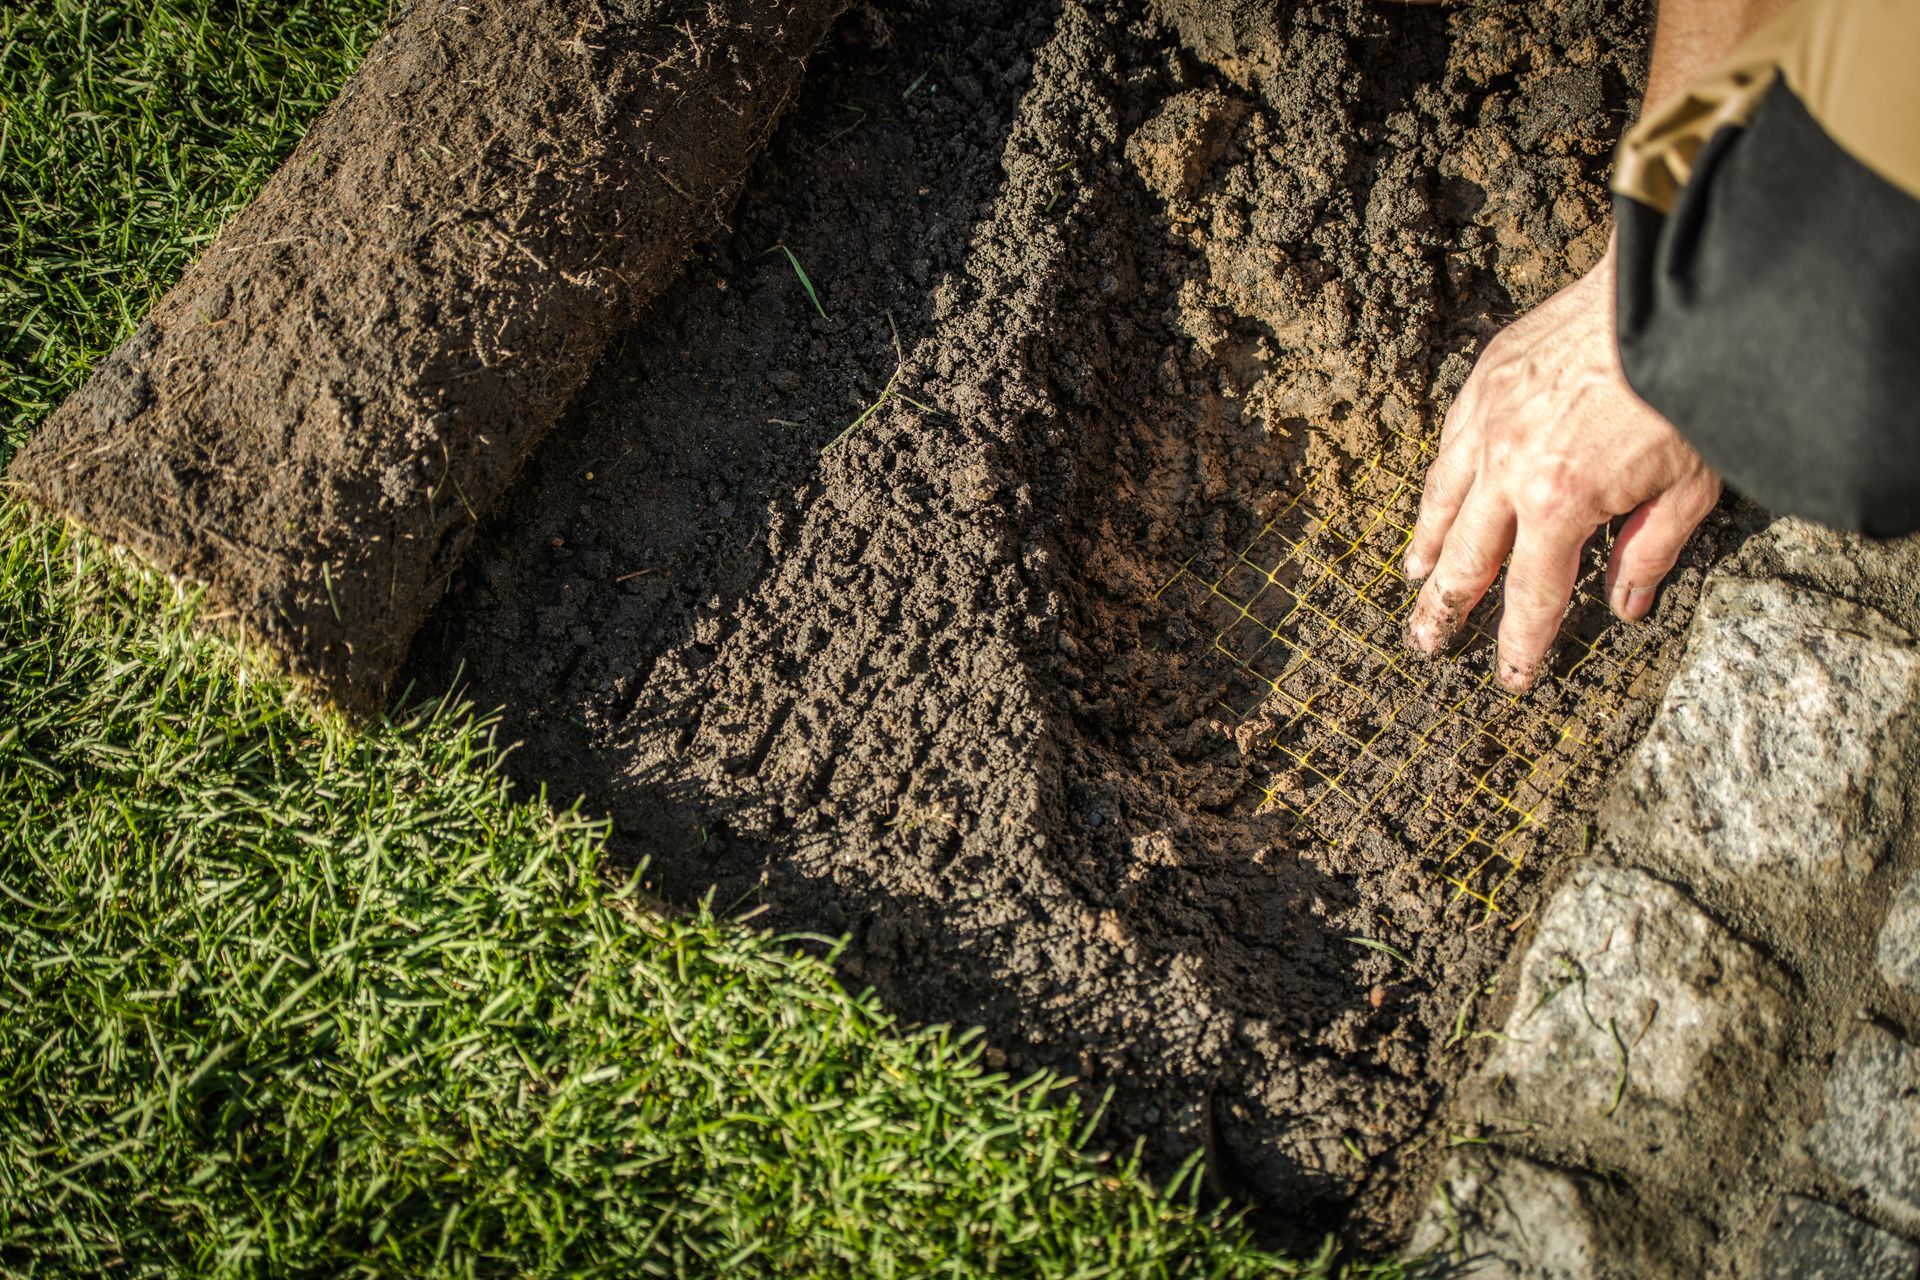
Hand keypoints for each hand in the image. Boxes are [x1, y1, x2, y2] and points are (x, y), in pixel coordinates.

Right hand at [1403, 249, 1719, 690]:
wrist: (1664, 291)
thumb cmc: (1686, 386)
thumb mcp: (1690, 487)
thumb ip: (1650, 553)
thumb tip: (1624, 608)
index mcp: (1559, 505)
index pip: (1530, 596)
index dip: (1519, 645)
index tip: (1510, 679)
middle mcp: (1507, 470)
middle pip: (1464, 559)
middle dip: (1445, 610)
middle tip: (1427, 643)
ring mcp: (1486, 422)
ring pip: (1440, 501)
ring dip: (1426, 547)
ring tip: (1413, 579)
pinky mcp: (1484, 380)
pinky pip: (1448, 446)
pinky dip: (1440, 482)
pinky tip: (1437, 498)